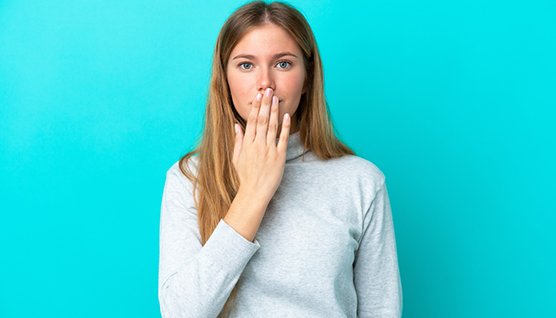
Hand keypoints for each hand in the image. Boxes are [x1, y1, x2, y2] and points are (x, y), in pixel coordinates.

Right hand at [232, 88, 290, 202]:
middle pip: (262, 120)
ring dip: (274, 111)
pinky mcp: (279, 157)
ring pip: (272, 126)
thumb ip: (237, 141)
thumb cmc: (245, 177)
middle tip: (268, 90)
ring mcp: (269, 150)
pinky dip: (285, 127)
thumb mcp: (236, 158)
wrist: (254, 193)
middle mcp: (258, 145)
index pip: (252, 121)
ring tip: (276, 98)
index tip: (258, 96)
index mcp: (247, 144)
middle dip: (265, 104)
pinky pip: (283, 139)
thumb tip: (236, 126)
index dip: (256, 107)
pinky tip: (287, 116)